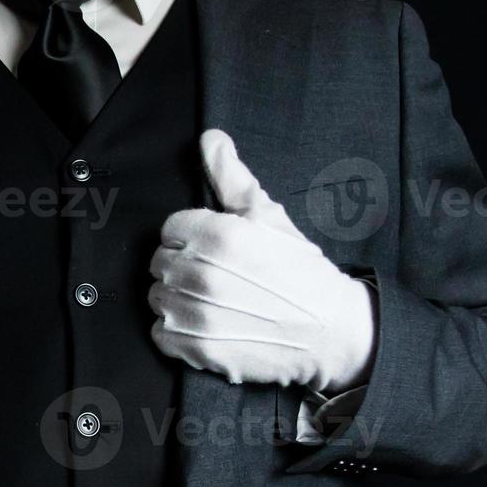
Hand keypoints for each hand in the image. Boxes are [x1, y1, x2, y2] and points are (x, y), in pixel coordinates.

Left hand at [148, 130, 375, 393]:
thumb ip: (231, 177)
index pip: (171, 228)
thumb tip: (210, 139)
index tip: (213, 249)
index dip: (191, 237)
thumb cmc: (300, 270)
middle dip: (183, 265)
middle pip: (160, 262)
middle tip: (216, 275)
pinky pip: (160, 333)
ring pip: (157, 297)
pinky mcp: (195, 347)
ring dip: (177, 298)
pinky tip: (205, 325)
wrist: (329, 330)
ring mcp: (195, 313)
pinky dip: (176, 331)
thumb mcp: (269, 216)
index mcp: (217, 235)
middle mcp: (200, 273)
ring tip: (212, 301)